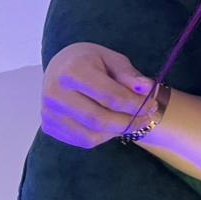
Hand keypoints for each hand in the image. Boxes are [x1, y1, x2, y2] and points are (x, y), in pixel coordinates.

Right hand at [39, 42, 159, 148]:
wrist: (59, 67)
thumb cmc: (90, 61)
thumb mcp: (112, 59)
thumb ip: (129, 74)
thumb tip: (147, 89)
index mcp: (72, 71)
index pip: (110, 96)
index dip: (135, 104)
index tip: (152, 105)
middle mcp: (55, 93)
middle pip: (99, 119)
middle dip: (129, 122)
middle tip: (147, 118)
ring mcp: (49, 112)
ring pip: (91, 135)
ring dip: (117, 131)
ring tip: (131, 121)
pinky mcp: (49, 126)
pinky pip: (82, 140)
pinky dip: (103, 137)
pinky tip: (112, 125)